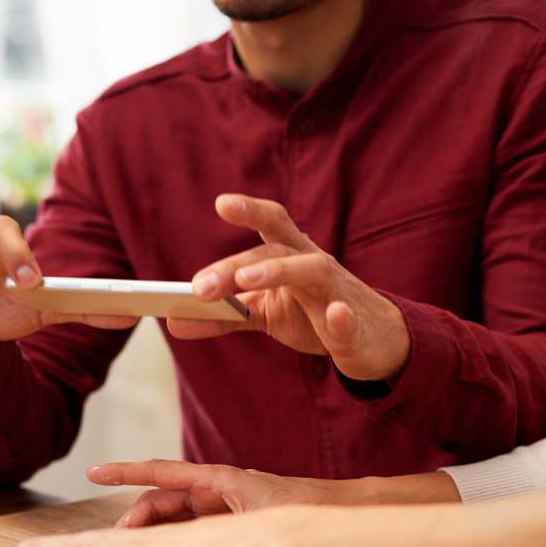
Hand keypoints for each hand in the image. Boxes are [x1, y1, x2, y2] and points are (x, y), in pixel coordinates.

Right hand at [89, 459, 340, 527]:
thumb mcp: (259, 510)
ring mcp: (216, 511)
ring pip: (168, 522)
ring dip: (148, 538)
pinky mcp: (222, 528)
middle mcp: (211, 492)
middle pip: (158, 503)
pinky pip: (185, 536)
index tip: (93, 472)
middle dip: (133, 522)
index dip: (126, 472)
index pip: (161, 472)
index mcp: (216, 479)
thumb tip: (202, 536)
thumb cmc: (301, 507)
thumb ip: (226, 520)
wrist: (331, 514)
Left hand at [171, 195, 412, 382]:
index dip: (251, 210)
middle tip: (198, 287)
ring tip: (248, 282)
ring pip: (313, 271)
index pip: (272, 225)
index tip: (221, 202)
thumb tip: (173, 323)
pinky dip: (341, 317)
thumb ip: (223, 316)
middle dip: (238, 265)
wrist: (372, 344)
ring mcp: (337, 294)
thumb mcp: (265, 314)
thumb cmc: (314, 317)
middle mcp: (315, 266)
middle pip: (278, 251)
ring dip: (279, 273)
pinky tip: (334, 317)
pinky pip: (347, 318)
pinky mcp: (353, 326)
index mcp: (292, 257)